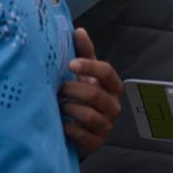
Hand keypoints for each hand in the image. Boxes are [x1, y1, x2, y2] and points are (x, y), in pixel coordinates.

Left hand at [59, 28, 123, 156]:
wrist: (80, 130)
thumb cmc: (82, 96)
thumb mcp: (85, 74)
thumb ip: (84, 53)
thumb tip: (78, 30)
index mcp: (112, 85)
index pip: (106, 72)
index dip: (90, 66)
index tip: (71, 64)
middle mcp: (113, 105)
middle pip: (96, 94)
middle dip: (74, 90)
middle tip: (59, 89)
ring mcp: (106, 125)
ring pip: (90, 115)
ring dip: (70, 109)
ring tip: (59, 105)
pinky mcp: (96, 142)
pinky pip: (82, 135)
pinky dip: (70, 128)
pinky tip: (61, 124)